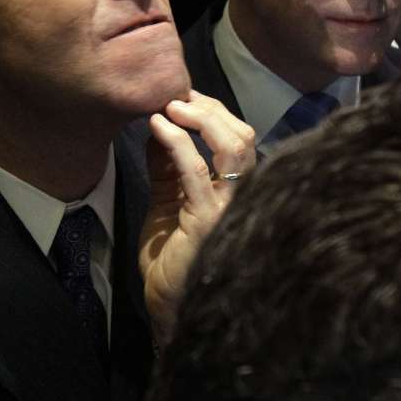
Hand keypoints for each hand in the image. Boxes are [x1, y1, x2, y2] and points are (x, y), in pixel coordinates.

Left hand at [139, 91, 254, 342]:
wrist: (168, 304)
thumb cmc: (171, 257)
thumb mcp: (166, 200)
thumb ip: (166, 166)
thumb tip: (159, 124)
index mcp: (235, 189)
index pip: (237, 138)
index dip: (212, 112)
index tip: (181, 97)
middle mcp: (242, 194)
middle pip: (242, 135)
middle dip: (210, 109)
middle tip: (177, 97)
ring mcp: (230, 206)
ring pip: (234, 146)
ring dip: (201, 118)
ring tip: (171, 106)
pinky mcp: (209, 219)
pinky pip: (196, 171)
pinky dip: (177, 142)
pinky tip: (158, 127)